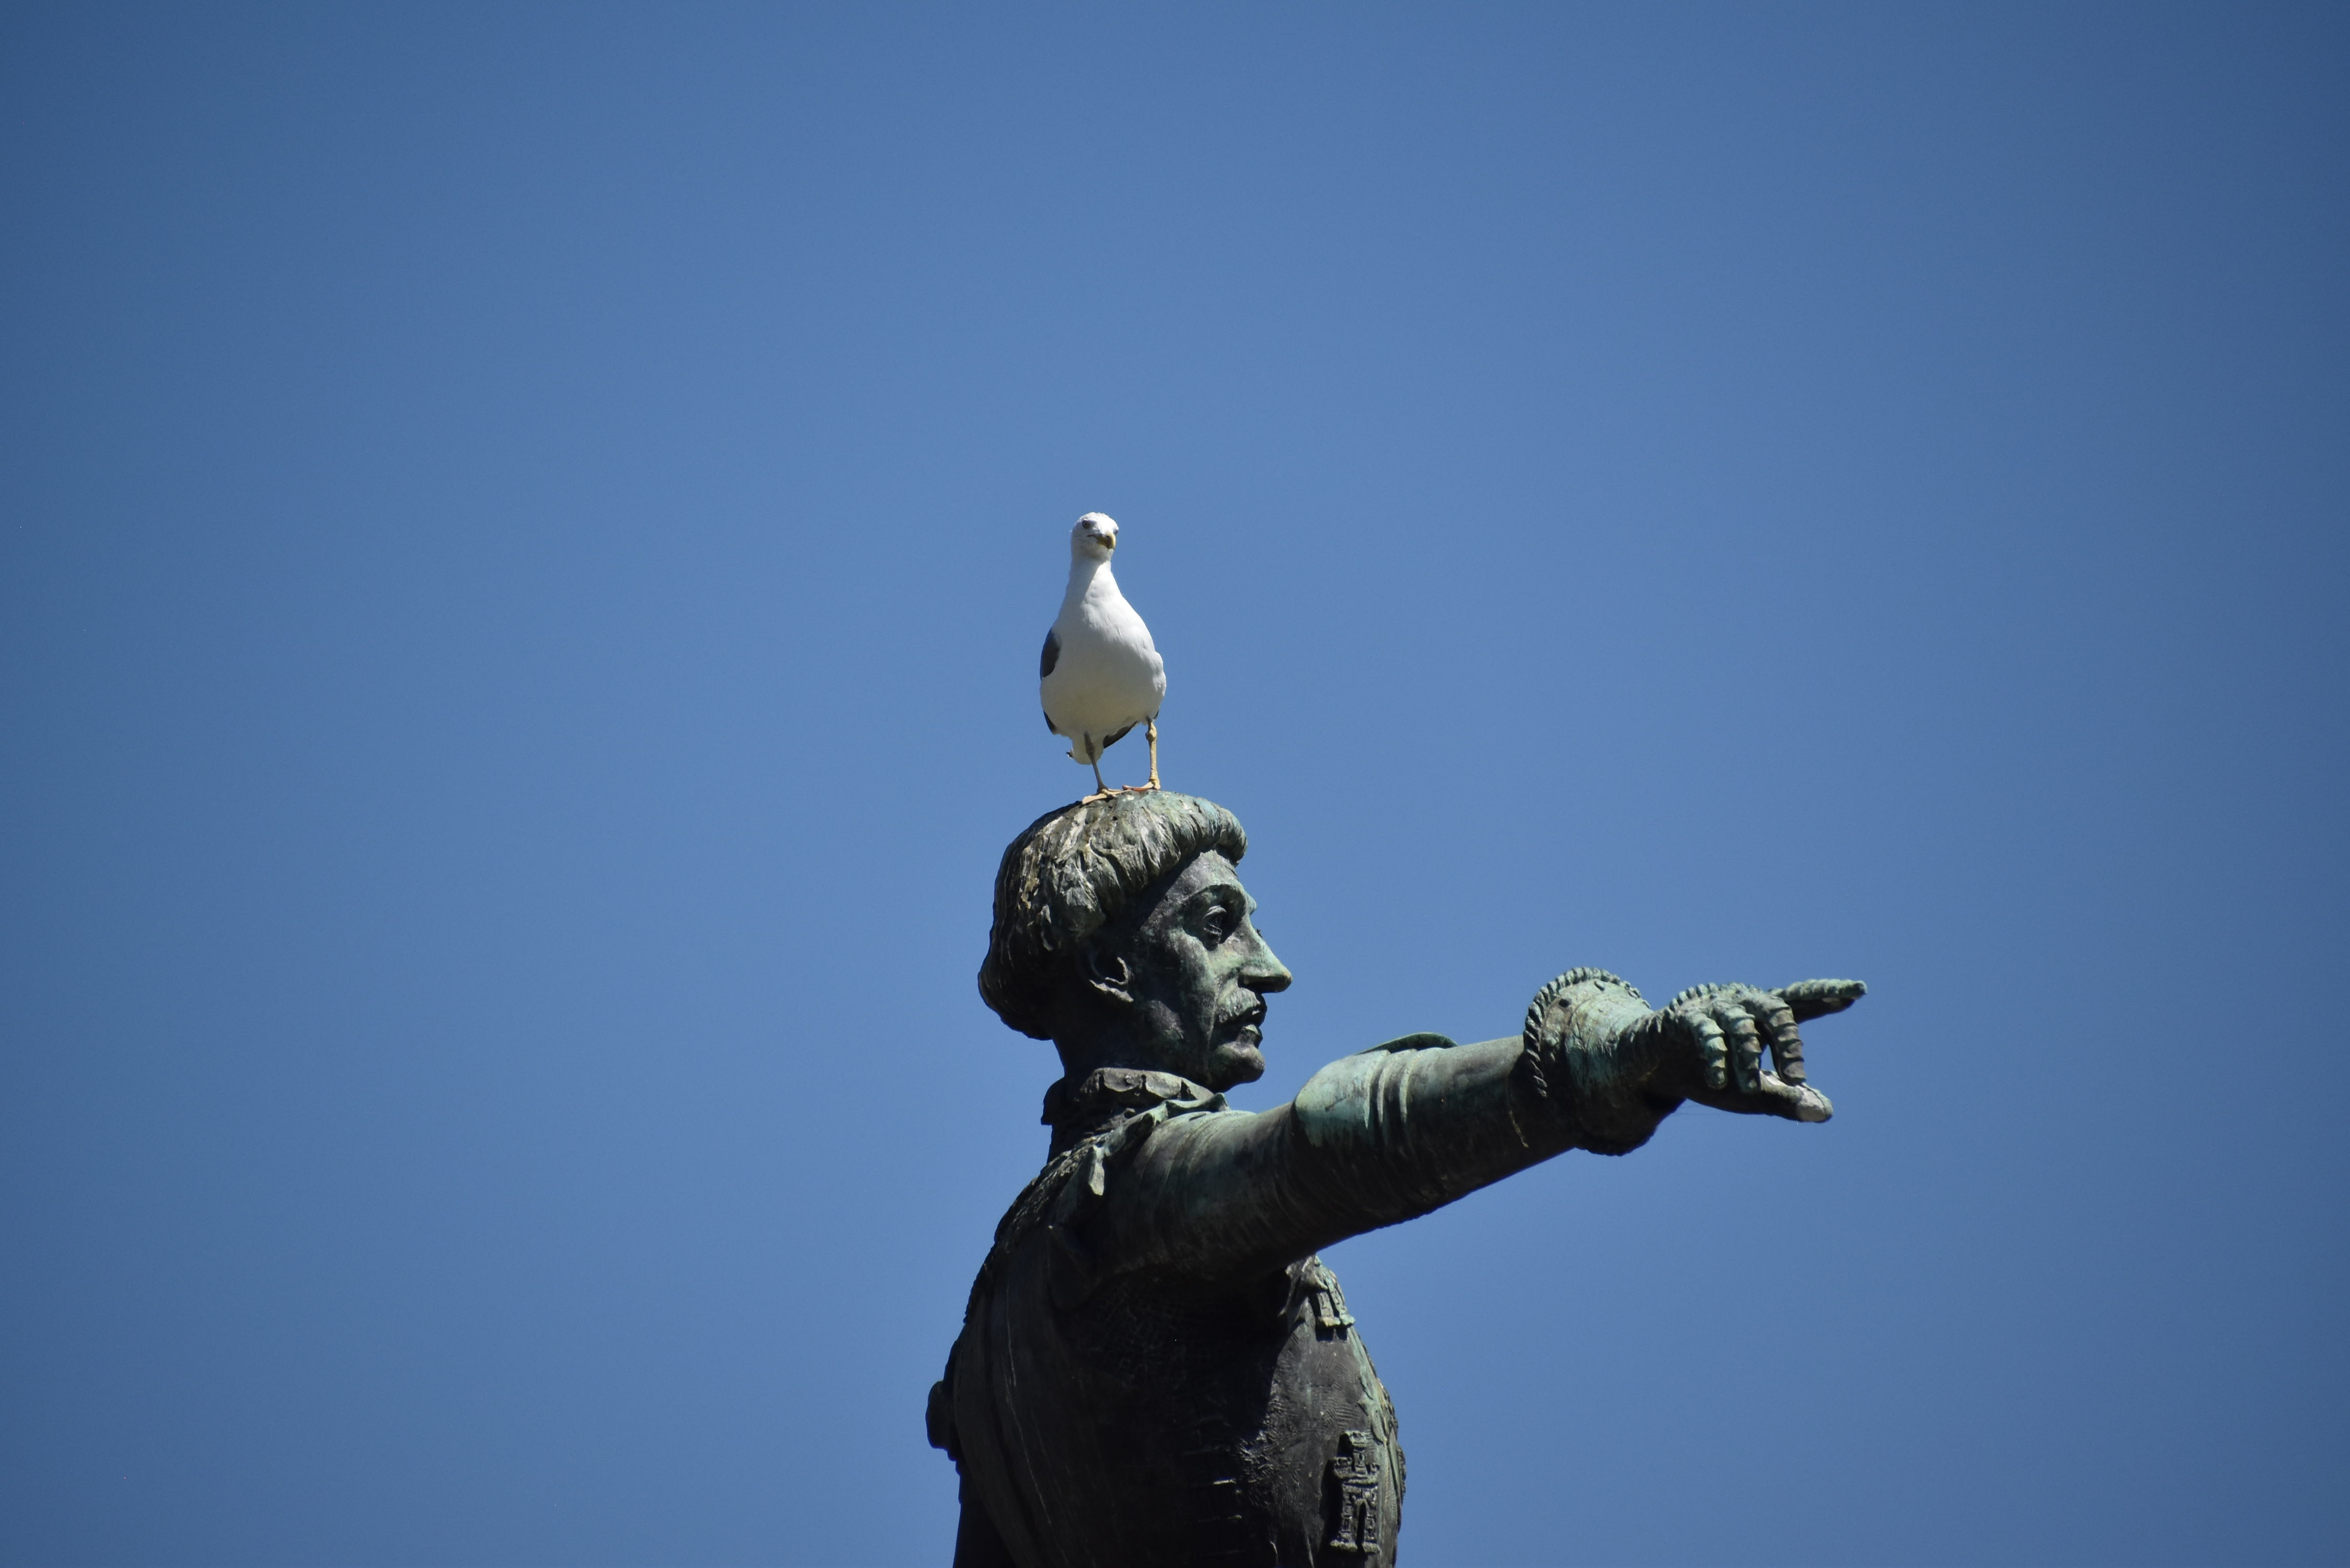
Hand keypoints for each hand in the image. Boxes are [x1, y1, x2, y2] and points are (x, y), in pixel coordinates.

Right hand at [1639, 979, 1865, 1122]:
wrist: (1657, 1070)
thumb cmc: (1713, 1075)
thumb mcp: (1753, 1094)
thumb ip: (1785, 1100)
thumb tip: (1825, 1112)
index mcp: (1765, 1018)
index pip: (1802, 1001)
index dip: (1828, 995)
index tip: (1859, 991)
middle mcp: (1744, 1005)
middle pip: (1776, 1009)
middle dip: (1789, 1043)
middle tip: (1797, 1077)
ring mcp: (1715, 1009)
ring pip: (1743, 1026)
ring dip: (1749, 1060)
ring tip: (1751, 1089)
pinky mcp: (1686, 1019)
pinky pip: (1707, 1033)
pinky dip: (1716, 1058)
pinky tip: (1718, 1081)